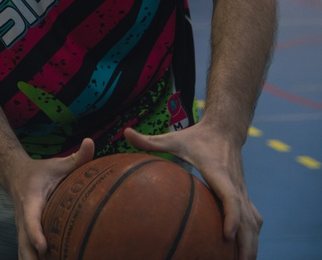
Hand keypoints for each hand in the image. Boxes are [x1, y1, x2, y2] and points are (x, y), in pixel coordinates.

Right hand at [8, 138, 94, 259]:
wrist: (14, 175)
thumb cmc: (40, 172)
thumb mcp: (56, 164)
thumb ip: (75, 157)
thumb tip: (90, 142)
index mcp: (31, 202)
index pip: (30, 220)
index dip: (36, 234)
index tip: (43, 247)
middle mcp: (22, 219)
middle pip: (24, 244)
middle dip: (32, 258)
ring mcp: (21, 230)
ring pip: (23, 253)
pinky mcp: (24, 236)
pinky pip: (26, 253)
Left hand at [126, 126, 261, 259]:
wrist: (225, 130)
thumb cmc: (196, 136)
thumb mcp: (173, 138)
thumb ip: (150, 140)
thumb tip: (125, 133)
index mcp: (219, 172)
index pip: (230, 197)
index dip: (230, 216)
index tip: (226, 236)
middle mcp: (235, 184)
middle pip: (247, 218)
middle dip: (246, 243)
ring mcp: (242, 191)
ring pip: (253, 222)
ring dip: (251, 243)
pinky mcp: (244, 195)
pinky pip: (251, 219)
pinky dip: (250, 236)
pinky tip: (240, 251)